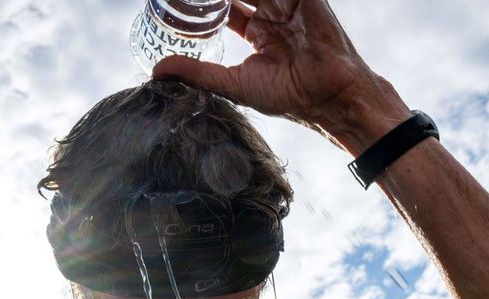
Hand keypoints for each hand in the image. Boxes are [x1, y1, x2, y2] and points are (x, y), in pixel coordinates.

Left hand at [152, 0, 411, 151]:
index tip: (177, 2)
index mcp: (260, 30)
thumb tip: (157, 71)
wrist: (331, 99)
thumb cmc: (290, 97)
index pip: (225, 6)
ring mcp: (290, 1)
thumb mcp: (233, 84)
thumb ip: (197, 73)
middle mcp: (274, 12)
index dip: (203, 3)